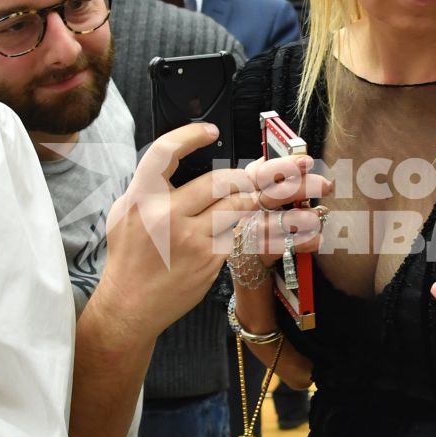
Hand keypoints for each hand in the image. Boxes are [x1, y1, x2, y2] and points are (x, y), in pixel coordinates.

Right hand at [95, 124, 327, 342]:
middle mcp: (167, 214)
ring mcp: (191, 239)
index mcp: (142, 196)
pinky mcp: (210, 260)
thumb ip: (154, 186)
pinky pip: (246, 236)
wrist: (129, 305)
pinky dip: (275, 228)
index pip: (165, 153)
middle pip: (220, 180)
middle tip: (287, 167)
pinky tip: (303, 226)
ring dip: (272, 196)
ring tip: (308, 186)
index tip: (211, 131)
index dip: (189, 137)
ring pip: (240, 206)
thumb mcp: (127, 211)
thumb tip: (190, 161)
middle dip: (256, 173)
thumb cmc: (130, 256)